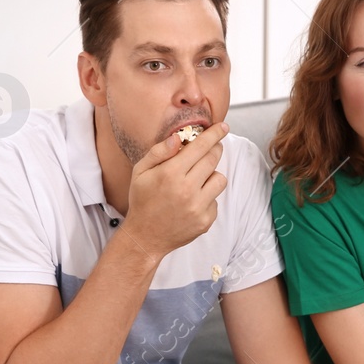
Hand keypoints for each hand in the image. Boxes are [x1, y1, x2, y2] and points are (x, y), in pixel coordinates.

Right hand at [120, 122, 229, 257]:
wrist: (146, 237)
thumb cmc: (142, 201)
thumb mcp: (140, 172)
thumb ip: (159, 152)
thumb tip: (178, 138)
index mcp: (170, 174)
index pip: (200, 147)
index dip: (214, 134)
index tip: (223, 126)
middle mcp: (187, 190)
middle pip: (213, 159)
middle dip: (214, 150)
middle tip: (209, 149)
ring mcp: (198, 207)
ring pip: (220, 179)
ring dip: (211, 175)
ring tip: (196, 180)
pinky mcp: (205, 220)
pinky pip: (216, 200)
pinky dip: (207, 197)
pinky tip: (192, 201)